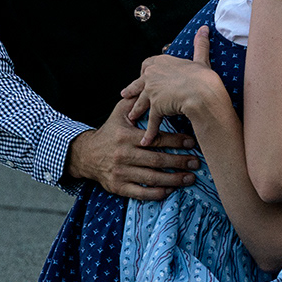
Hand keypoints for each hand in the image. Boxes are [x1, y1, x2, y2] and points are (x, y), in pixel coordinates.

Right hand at [64, 96, 200, 201]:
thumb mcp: (118, 113)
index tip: (191, 143)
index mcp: (126, 137)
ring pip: (152, 178)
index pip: (155, 139)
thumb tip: (151, 88)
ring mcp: (121, 173)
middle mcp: (124, 156)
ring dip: (173, 179)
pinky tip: (170, 190)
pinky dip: (156, 193)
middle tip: (196, 162)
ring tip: (190, 178)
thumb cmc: (108, 132)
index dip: (176, 141)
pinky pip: (140, 193)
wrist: (86, 155)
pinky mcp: (118, 187)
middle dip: (179, 162)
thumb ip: (135, 103)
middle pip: (157, 160)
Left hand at [123, 27, 229, 145]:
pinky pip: (152, 121)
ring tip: (132, 117)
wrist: (201, 91)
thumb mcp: (200, 59)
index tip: (144, 75)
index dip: (145, 71)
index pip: (147, 65)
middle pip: (139, 83)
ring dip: (136, 110)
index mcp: (161, 61)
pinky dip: (149, 132)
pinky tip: (145, 141)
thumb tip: (204, 28)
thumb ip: (200, 45)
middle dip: (132, 90)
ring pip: (141, 102)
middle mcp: (152, 75)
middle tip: (124, 95)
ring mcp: (152, 92)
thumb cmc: (202, 75)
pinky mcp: (156, 107)